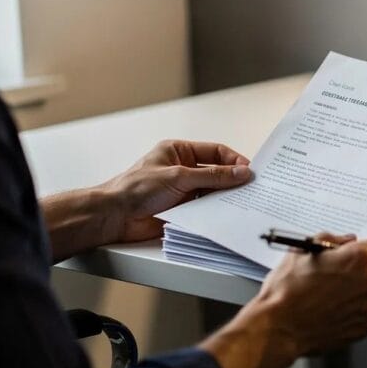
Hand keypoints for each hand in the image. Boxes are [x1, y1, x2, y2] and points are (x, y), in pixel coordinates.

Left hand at [100, 139, 252, 243]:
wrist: (115, 216)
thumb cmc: (136, 188)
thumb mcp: (179, 176)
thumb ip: (212, 176)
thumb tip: (241, 173)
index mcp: (179, 151)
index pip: (215, 151)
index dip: (233, 160)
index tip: (249, 170)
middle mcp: (183, 169)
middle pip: (217, 171)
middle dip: (232, 179)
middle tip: (251, 186)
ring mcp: (184, 190)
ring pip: (213, 191)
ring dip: (226, 196)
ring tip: (243, 201)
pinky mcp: (184, 209)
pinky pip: (206, 208)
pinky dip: (217, 210)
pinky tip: (227, 213)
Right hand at [200, 233, 366, 367]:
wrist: (278, 327)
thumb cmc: (287, 289)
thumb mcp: (303, 250)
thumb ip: (331, 240)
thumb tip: (347, 241)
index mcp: (358, 258)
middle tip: (344, 273)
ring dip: (360, 292)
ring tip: (332, 296)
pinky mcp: (363, 327)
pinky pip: (366, 314)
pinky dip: (355, 312)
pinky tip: (333, 311)